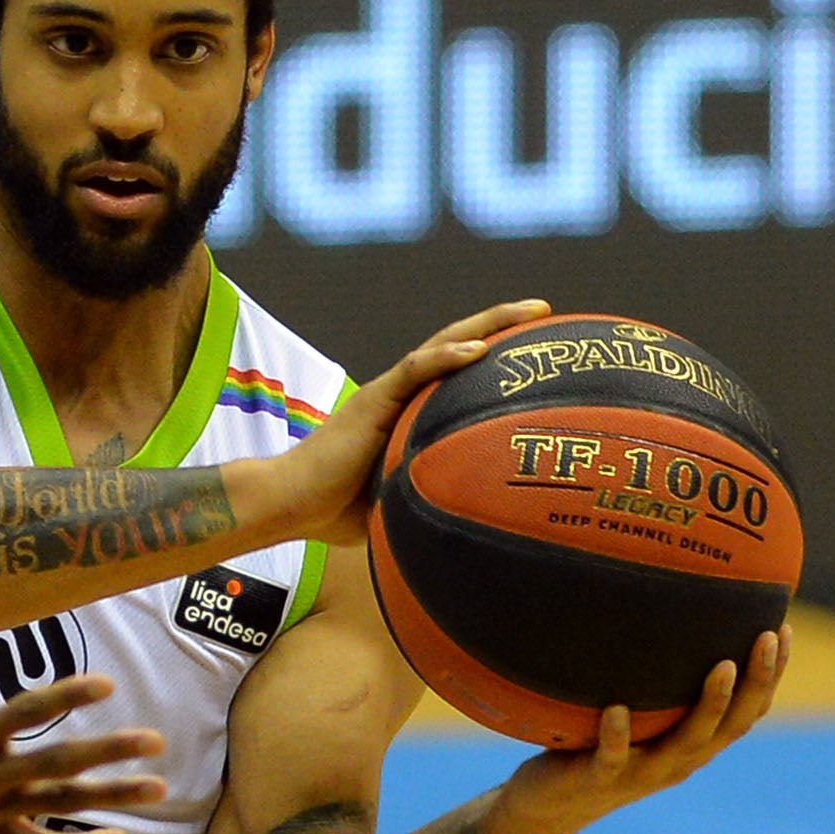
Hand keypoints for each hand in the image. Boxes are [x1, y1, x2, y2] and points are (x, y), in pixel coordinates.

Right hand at [241, 300, 551, 547]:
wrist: (289, 503)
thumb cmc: (334, 512)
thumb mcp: (398, 502)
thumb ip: (430, 496)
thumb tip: (471, 521)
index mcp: (406, 412)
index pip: (455, 374)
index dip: (493, 356)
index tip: (535, 352)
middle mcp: (399, 394)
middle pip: (457, 345)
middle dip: (503, 324)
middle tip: (545, 311)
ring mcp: (385, 393)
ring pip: (442, 345)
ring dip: (488, 326)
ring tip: (531, 312)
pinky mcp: (371, 401)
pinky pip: (413, 371)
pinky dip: (447, 357)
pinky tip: (480, 348)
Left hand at [498, 626, 787, 833]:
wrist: (547, 806)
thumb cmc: (593, 744)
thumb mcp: (633, 711)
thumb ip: (652, 676)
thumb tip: (661, 604)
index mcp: (693, 743)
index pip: (747, 710)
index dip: (770, 674)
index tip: (782, 628)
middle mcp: (678, 760)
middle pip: (734, 724)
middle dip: (758, 681)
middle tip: (768, 635)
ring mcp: (641, 772)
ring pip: (687, 742)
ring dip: (710, 704)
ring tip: (722, 666)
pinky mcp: (599, 780)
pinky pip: (612, 757)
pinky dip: (616, 735)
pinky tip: (616, 709)